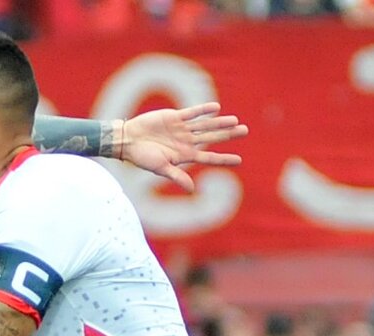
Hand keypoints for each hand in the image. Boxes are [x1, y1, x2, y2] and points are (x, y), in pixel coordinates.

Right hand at [119, 102, 247, 192]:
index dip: (224, 159)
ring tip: (235, 120)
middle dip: (228, 135)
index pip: (209, 157)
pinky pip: (192, 113)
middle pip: (212, 138)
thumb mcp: (160, 168)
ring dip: (220, 122)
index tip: (239, 160)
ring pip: (205, 125)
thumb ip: (177, 176)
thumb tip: (192, 190)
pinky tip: (216, 108)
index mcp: (185, 156)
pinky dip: (203, 110)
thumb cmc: (142, 158)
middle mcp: (186, 142)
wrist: (128, 140)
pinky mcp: (174, 117)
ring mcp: (182, 129)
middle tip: (245, 130)